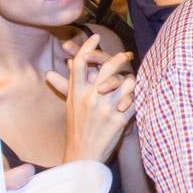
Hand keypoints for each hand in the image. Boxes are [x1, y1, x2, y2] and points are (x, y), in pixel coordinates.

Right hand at [46, 34, 134, 161]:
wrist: (83, 156)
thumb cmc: (77, 130)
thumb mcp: (71, 107)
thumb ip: (67, 86)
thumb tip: (54, 71)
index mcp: (76, 94)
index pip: (80, 64)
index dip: (87, 47)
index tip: (95, 37)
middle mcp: (90, 98)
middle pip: (107, 68)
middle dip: (119, 58)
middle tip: (127, 54)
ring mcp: (105, 109)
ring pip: (126, 84)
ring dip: (132, 82)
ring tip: (133, 84)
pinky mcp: (119, 120)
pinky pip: (135, 102)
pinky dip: (138, 100)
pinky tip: (139, 99)